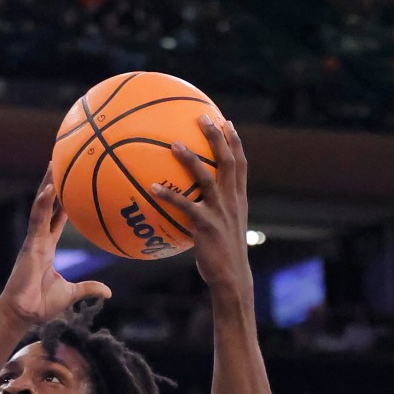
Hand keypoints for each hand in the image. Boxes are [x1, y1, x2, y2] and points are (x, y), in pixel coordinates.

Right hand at [0, 167, 111, 324]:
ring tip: (52, 163)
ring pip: (41, 206)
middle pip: (47, 205)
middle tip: (57, 160)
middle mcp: (40, 239)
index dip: (62, 200)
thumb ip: (89, 288)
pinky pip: (37, 220)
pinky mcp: (30, 245)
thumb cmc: (41, 305)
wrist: (24, 314)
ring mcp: (34, 240)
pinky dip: (42, 203)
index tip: (68, 181)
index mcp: (48, 247)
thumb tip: (108, 292)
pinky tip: (49, 188)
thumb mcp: (72, 293)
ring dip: (46, 184)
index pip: (57, 218)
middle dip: (51, 183)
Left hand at [151, 117, 251, 292]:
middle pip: (228, 161)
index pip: (241, 164)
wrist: (231, 276)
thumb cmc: (222, 257)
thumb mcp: (222, 231)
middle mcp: (232, 201)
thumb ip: (211, 214)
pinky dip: (168, 195)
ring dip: (190, 158)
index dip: (235, 142)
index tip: (227, 122)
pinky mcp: (205, 225)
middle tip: (203, 117)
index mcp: (238, 200)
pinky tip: (152, 188)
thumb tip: (189, 209)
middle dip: (217, 137)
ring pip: (207, 177)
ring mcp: (220, 212)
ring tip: (174, 143)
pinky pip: (184, 205)